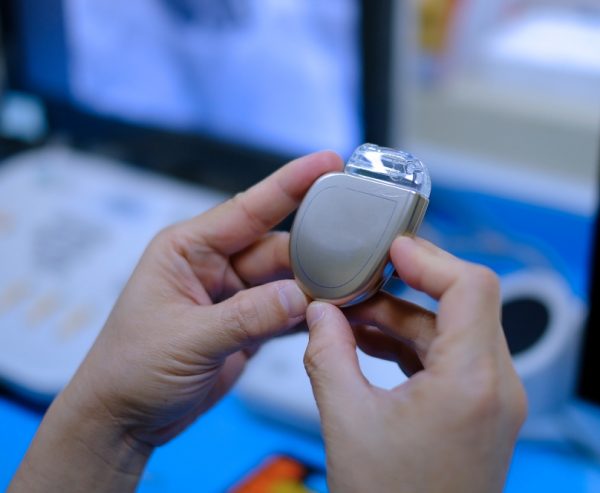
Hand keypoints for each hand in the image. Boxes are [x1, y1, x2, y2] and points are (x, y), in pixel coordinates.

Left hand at [9, 151, 342, 492]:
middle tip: (360, 250)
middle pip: (277, 247)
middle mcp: (214, 265)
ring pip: (287, 280)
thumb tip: (302, 297)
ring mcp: (233, 296)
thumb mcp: (188, 339)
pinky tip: (336, 314)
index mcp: (188, 248)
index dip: (290, 183)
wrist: (125, 419)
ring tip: (357, 285)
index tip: (328, 162)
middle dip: (316, 250)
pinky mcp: (247, 326)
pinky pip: (286, 312)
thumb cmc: (132, 369)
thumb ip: (247, 316)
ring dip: (317, 287)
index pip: (247, 208)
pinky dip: (309, 314)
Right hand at [304, 237, 526, 492]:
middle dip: (406, 285)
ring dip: (402, 316)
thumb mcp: (346, 421)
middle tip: (359, 279)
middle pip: (462, 302)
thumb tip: (319, 312)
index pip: (471, 286)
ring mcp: (491, 399)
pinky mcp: (477, 409)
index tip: (390, 246)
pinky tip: (367, 343)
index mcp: (472, 383)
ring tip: (352, 314)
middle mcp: (496, 387)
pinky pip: (447, 356)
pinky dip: (409, 343)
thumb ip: (327, 354)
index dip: (428, 256)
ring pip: (451, 328)